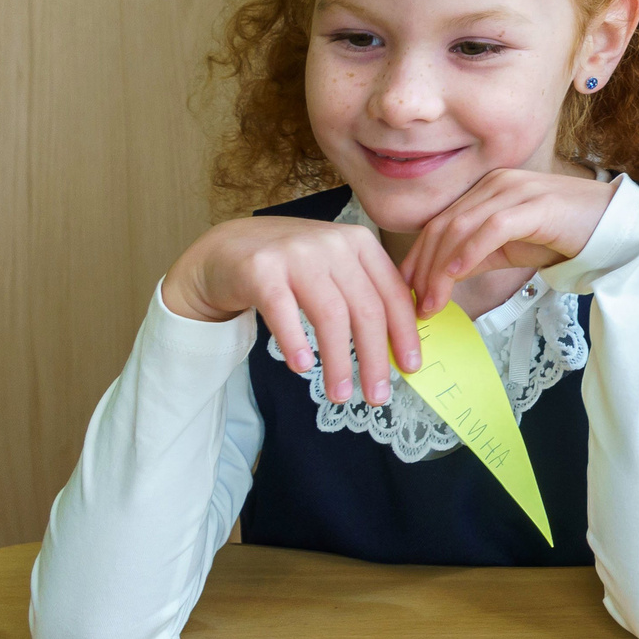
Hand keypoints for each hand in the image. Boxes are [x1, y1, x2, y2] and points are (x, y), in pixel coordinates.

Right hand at [163, 218, 420, 405]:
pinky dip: (296, 341)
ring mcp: (296, 254)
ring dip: (338, 361)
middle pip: (365, 309)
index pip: (392, 293)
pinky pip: (283, 312)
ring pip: (330, 315)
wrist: (226, 250)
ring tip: (341, 395)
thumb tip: (399, 345)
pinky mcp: (260, 269)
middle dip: (375, 358)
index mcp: (359, 242)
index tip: (411, 367)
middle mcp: (332, 243)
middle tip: (378, 396)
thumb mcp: (335, 266)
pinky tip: (303, 368)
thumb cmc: (291, 267)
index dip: (404, 333)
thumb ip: (365, 291)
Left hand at [399, 167, 616, 316]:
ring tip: (433, 301)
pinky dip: (470, 251)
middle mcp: (497, 183)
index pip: (440, 222)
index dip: (418, 257)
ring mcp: (516, 191)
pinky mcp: (535, 205)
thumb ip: (478, 255)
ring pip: (462, 227)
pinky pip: (492, 227)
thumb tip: (442, 278)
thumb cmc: (566, 234)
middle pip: (444, 225)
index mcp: (488, 189)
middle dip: (424, 268)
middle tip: (416, 305)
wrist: (614, 225)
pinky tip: (458, 275)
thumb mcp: (512, 247)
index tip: (408, 290)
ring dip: (441, 269)